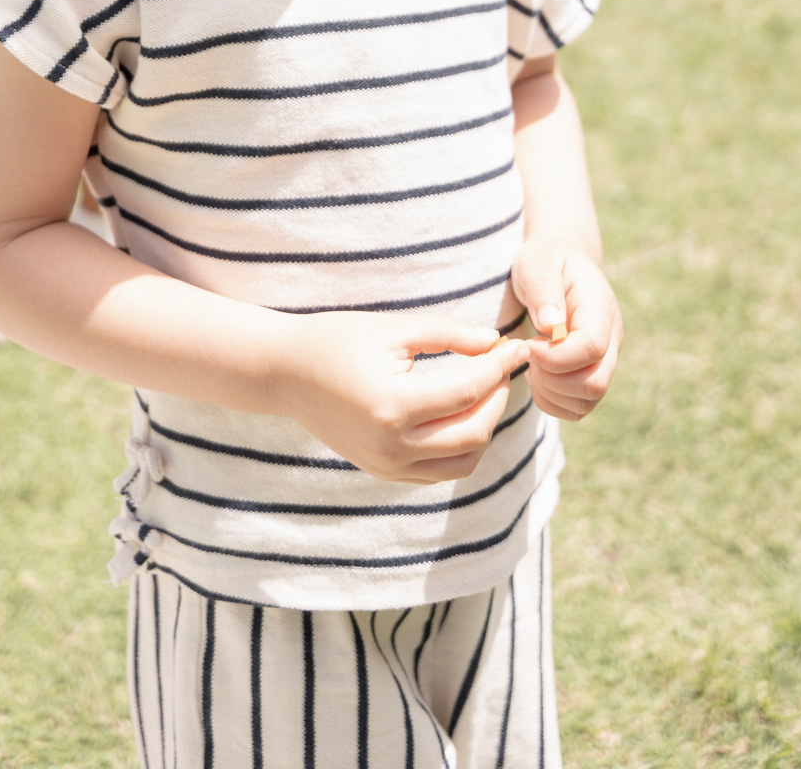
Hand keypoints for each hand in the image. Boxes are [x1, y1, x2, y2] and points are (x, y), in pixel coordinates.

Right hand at [275, 311, 530, 482]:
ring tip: (483, 389)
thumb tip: (492, 341)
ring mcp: (388, 466)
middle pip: (474, 432)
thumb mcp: (392, 327)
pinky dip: (461, 446)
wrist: (286, 373)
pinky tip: (460, 411)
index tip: (515, 345)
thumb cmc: (337, 340)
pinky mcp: (385, 473)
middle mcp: (392, 447)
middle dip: (497, 396)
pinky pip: (440, 471)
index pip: (467, 391)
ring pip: (464, 461)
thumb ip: (447, 332)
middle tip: (500, 364)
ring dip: (484, 426)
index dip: (498, 366)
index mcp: (392, 406)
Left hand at [512, 236, 622, 421]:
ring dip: (551, 394)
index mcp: (600, 307)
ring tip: (530, 367)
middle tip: (527, 357)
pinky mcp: (593, 373)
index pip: (592, 348)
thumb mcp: (538, 263)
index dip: (556, 357)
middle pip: (596, 382)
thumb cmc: (546, 261)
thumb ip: (543, 289)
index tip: (527, 345)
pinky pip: (579, 407)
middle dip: (553, 380)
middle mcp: (611, 337)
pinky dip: (553, 402)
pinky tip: (537, 377)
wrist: (561, 265)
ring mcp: (606, 359)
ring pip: (588, 400)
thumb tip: (550, 325)